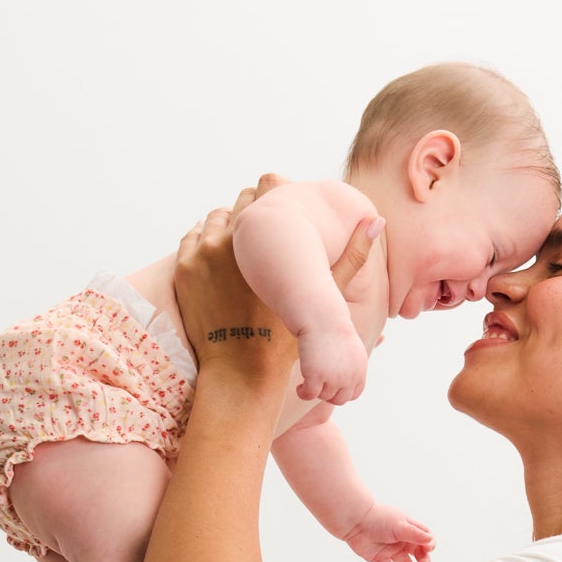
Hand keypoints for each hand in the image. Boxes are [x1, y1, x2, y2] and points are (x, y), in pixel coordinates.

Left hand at [174, 173, 381, 385]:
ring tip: (238, 246)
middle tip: (257, 230)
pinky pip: (191, 239)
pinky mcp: (184, 270)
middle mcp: (230, 238)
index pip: (263, 191)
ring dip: (224, 226)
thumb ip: (352, 256)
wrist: (241, 370)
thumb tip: (376, 220)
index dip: (270, 199)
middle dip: (247, 212)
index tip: (275, 212)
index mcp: (264, 238)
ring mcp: (202, 254)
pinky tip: (216, 257)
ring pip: (213, 220)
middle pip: (236, 202)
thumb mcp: (325, 296)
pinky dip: (203, 241)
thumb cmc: (285, 339)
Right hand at [295, 323, 368, 405]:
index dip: (340, 392)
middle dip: (328, 394)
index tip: (330, 386)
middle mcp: (350, 376)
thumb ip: (352, 366)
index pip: (353, 394)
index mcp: (360, 370)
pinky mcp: (316, 375)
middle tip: (317, 384)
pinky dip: (303, 393)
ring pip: (323, 396)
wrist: (321, 316)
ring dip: (315, 391)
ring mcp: (334, 377)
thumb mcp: (351, 348)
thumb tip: (347, 380)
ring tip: (307, 381)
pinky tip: (299, 387)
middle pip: (339, 399)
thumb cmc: (332, 329)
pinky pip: (309, 394)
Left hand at [341, 503, 435, 561]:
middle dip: (423, 560)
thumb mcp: (400, 526)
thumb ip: (415, 535)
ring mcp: (390, 550)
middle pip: (418, 554)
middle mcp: (401, 540)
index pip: (425, 538)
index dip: (429, 545)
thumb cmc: (378, 519)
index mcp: (409, 529)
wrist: (355, 522)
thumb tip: (430, 541)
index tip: (427, 549)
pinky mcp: (379, 558)